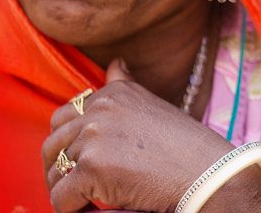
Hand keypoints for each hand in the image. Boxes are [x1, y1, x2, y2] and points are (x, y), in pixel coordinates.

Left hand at [41, 58, 260, 212]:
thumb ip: (126, 86)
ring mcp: (94, 137)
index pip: (65, 116)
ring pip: (53, 172)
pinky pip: (60, 197)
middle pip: (52, 143)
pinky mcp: (92, 168)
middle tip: (78, 185)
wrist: (208, 174)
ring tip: (88, 198)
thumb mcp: (152, 105)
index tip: (87, 161)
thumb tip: (115, 63)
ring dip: (64, 189)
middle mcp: (100, 109)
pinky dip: (70, 208)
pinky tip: (92, 208)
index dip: (70, 144)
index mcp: (113, 93)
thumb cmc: (185, 148)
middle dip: (58, 167)